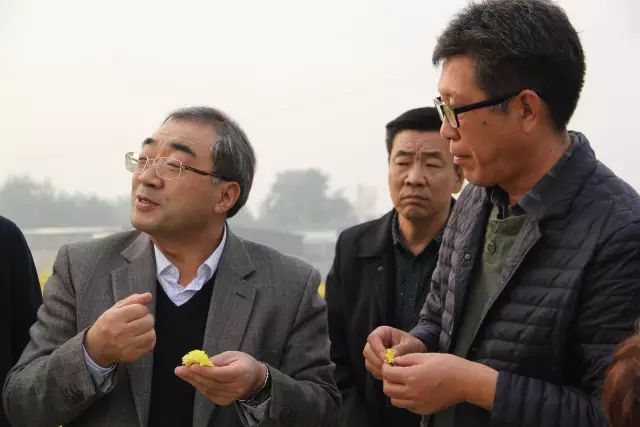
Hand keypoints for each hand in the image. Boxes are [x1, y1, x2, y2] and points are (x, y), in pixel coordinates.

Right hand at [84, 293, 154, 366]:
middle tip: (138, 321)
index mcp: (115, 318)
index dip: (141, 309)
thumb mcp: (115, 309)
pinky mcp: (132, 355)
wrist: (96, 348)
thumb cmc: (107, 325)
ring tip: (140, 330)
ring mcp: (127, 345)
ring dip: (148, 330)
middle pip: (148, 321)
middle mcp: (121, 332)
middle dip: (146, 318)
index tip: (136, 312)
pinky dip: (148, 340)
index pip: (141, 309)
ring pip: (151, 333)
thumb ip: (133, 300)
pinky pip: (150, 345)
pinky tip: (140, 338)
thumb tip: (148, 295)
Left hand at [174, 351, 266, 405]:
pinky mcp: (224, 401)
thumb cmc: (243, 363)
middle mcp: (236, 387)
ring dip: (193, 380)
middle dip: (194, 375)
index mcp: (241, 373)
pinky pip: (208, 393)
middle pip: (211, 382)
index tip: (192, 366)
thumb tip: (202, 362)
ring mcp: (230, 397)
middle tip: (180, 369)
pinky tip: (192, 379)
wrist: (254, 380)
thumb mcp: (233, 355)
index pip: (220, 374)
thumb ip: (218, 359)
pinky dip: (198, 386)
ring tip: (182, 372)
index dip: (205, 371)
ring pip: (207, 389)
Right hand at [363, 326, 425, 379]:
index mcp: (382, 332)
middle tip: (389, 368)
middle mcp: (374, 342)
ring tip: (391, 373)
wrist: (414, 353)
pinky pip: (372, 370)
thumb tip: (391, 357)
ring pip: (368, 362)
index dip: (378, 349)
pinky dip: (380, 373)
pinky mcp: (374, 363)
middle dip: (377, 361)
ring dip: (378, 369)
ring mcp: (372, 353)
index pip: (373, 338)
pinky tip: (390, 376)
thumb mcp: (410, 344)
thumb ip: (401, 349)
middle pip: (367, 351)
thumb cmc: (412, 345)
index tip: (387, 359)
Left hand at [381, 353, 495, 413]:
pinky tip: (413, 390)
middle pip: (388, 389)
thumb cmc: (447, 365)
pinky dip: (405, 399)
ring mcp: (418, 404)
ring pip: (395, 400)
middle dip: (388, 380)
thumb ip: (406, 359)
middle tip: (395, 373)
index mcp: (411, 376)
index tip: (390, 364)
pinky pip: (407, 406)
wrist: (465, 381)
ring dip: (395, 391)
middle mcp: (412, 393)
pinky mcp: (424, 410)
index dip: (386, 367)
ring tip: (403, 382)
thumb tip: (393, 362)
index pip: (387, 374)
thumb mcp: (425, 356)